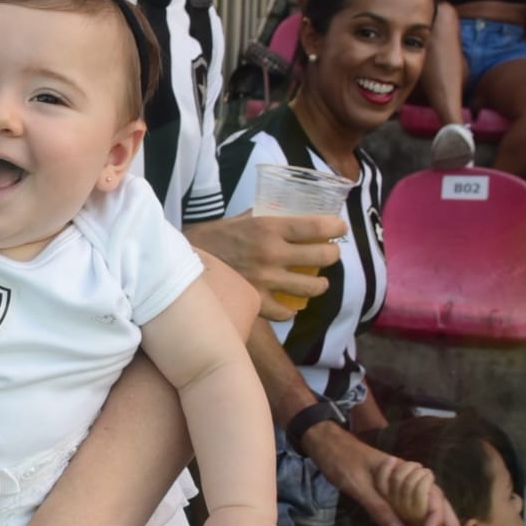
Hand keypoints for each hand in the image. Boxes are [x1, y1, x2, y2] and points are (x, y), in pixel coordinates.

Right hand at [186, 212, 344, 321]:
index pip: (317, 226)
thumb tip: (290, 212)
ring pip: (312, 287)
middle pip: (323, 257)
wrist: (185, 262)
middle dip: (332, 255)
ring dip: (320, 285)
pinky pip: (287, 312)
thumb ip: (268, 216)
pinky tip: (290, 304)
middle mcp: (272, 254)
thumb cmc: (215, 237)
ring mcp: (266, 280)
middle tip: (330, 254)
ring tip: (318, 283)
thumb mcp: (243, 217)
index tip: (340, 229)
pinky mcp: (256, 301)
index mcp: (269, 227)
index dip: (336, 227)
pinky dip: (291, 310)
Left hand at [300, 425, 465, 525]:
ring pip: (415, 519)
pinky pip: (398, 521)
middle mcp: (408, 484)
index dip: (438, 516)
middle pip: (432, 509)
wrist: (326, 447)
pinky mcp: (387, 501)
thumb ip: (380, 507)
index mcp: (406, 473)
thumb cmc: (343, 460)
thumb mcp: (359, 485)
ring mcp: (398, 494)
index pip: (432, 495)